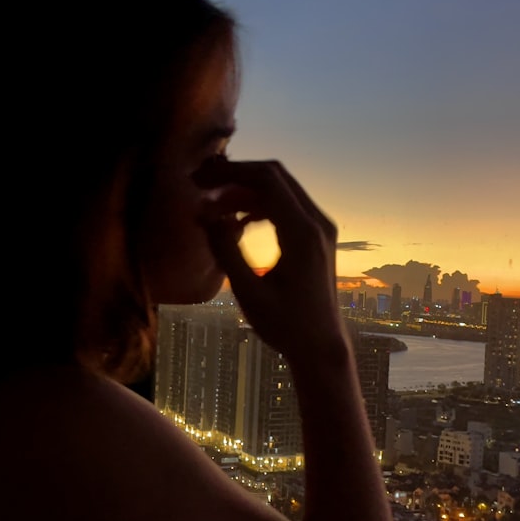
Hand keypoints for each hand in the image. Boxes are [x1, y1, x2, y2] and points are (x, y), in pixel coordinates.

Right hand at [194, 158, 347, 362]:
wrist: (321, 347)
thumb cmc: (286, 326)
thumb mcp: (248, 291)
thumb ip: (225, 249)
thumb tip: (202, 213)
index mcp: (303, 233)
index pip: (266, 180)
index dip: (229, 173)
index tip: (198, 179)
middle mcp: (317, 223)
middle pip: (274, 176)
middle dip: (235, 175)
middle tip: (200, 184)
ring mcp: (320, 228)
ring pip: (280, 189)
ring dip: (245, 190)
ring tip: (212, 206)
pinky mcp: (317, 237)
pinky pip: (286, 206)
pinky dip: (259, 205)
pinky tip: (235, 222)